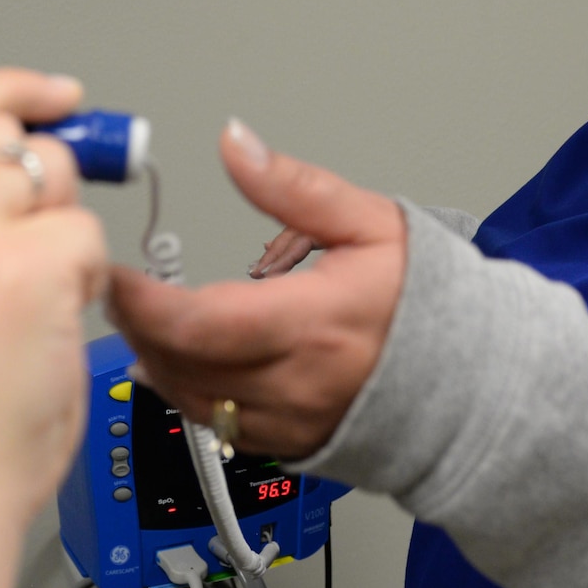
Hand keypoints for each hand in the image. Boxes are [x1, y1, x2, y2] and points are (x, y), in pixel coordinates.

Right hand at [0, 68, 108, 587]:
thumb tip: (21, 145)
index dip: (12, 95)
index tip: (56, 98)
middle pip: (6, 130)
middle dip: (43, 180)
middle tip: (44, 241)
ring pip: (54, 176)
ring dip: (63, 235)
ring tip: (26, 306)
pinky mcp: (22, 261)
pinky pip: (87, 236)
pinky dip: (85, 283)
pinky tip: (46, 329)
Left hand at [108, 119, 404, 459]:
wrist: (473, 381)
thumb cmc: (427, 299)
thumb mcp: (369, 222)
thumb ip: (292, 186)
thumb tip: (236, 143)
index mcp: (315, 323)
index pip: (204, 325)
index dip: (146, 305)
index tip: (115, 275)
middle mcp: (297, 383)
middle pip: (184, 365)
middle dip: (137, 326)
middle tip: (115, 288)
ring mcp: (289, 422)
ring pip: (191, 400)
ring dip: (155, 359)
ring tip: (141, 317)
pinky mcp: (287, 445)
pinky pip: (214, 425)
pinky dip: (185, 390)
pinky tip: (175, 357)